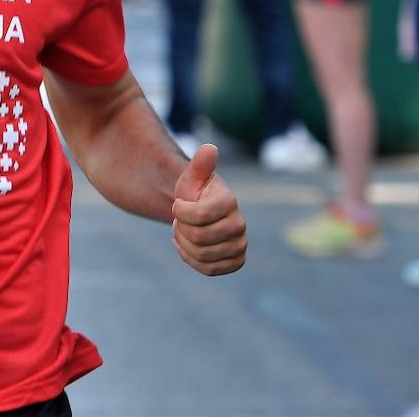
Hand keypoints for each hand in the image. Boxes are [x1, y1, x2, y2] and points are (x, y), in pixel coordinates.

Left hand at [172, 144, 246, 275]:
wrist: (197, 211)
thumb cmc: (193, 192)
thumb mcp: (192, 176)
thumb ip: (200, 164)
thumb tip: (209, 148)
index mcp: (229, 201)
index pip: (199, 215)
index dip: (180, 212)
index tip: (178, 204)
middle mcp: (240, 225)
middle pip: (198, 237)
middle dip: (181, 229)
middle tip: (181, 220)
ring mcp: (239, 245)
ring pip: (201, 255)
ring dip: (184, 243)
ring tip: (185, 231)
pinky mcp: (235, 262)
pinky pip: (208, 269)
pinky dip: (192, 259)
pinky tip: (188, 245)